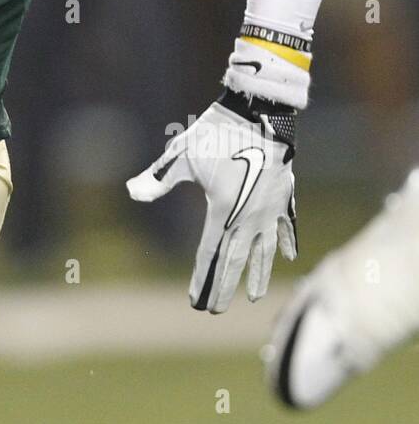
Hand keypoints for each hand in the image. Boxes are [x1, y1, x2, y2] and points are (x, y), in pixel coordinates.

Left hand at [127, 89, 297, 313]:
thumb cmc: (216, 134)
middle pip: (235, 261)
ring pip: (265, 251)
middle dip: (225, 288)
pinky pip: (288, 226)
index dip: (202, 281)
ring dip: (258, 274)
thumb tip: (131, 191)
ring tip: (255, 296)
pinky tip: (291, 258)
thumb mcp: (181, 155)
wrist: (259, 113)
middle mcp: (248, 218)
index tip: (196, 303)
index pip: (209, 256)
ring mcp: (269, 209)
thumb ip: (158, 179)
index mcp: (222, 212)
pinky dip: (288, 242)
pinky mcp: (285, 196)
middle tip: (215, 310)